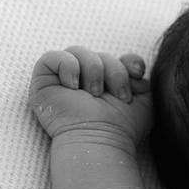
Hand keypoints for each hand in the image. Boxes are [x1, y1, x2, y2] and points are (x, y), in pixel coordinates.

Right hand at [28, 47, 151, 145]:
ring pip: (78, 50)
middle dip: (115, 71)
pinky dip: (67, 66)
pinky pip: (52, 56)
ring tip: (95, 94)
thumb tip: (135, 66)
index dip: (129, 61)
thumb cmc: (123, 127)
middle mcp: (87, 80)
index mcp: (110, 85)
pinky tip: (73, 86)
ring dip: (93, 70)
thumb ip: (143, 82)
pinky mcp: (44, 82)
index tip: (137, 74)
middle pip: (102, 55)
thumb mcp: (144, 102)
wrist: (101, 138)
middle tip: (118, 97)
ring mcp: (64, 80)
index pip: (120, 59)